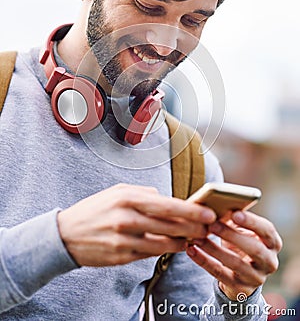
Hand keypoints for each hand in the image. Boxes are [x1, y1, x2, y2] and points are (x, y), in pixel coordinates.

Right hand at [57, 183, 215, 266]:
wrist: (66, 234)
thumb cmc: (95, 209)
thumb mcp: (117, 192)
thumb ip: (143, 193)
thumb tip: (166, 198)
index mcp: (127, 198)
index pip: (166, 205)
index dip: (191, 210)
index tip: (209, 213)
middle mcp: (126, 218)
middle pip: (169, 225)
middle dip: (193, 228)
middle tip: (208, 228)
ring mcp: (124, 240)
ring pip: (163, 243)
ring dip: (181, 242)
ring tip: (193, 239)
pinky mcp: (121, 257)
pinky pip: (150, 255)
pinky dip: (164, 251)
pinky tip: (174, 247)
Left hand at [186, 210, 281, 299]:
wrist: (240, 274)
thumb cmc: (241, 243)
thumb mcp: (243, 232)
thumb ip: (235, 220)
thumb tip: (216, 206)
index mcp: (273, 243)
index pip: (267, 231)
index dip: (252, 222)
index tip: (234, 213)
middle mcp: (269, 262)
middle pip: (254, 248)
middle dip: (231, 235)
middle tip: (211, 224)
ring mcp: (256, 277)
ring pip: (235, 263)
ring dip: (214, 249)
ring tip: (197, 237)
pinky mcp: (240, 288)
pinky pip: (220, 273)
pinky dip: (204, 260)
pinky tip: (191, 250)